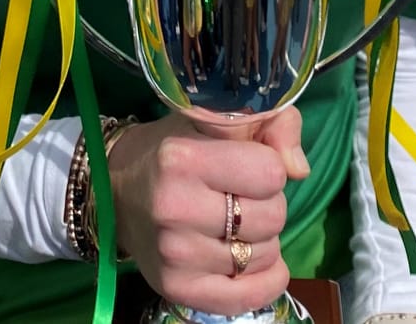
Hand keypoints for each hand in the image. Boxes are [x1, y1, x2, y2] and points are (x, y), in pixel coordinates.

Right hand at [106, 107, 307, 314]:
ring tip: (235, 224)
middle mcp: (175, 208)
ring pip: (265, 256)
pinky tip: (256, 264)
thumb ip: (272, 122)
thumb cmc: (176, 147)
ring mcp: (174, 254)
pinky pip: (247, 297)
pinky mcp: (176, 288)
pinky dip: (266, 281)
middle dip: (267, 204)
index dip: (268, 167)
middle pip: (273, 218)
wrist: (116, 189)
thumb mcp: (218, 118)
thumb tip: (300, 168)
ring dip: (261, 240)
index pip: (271, 173)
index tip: (247, 164)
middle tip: (241, 196)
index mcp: (183, 158)